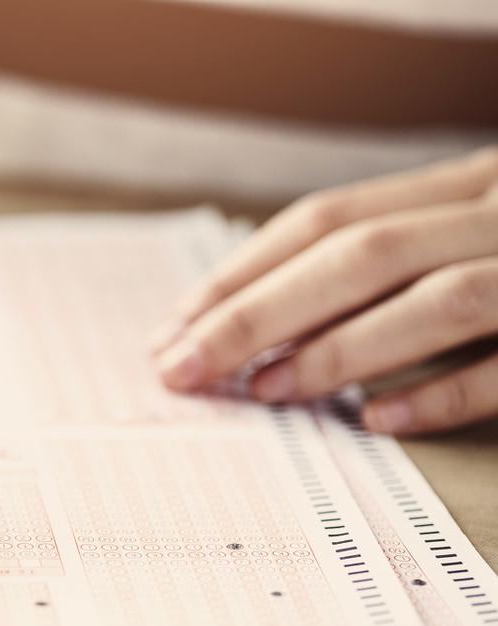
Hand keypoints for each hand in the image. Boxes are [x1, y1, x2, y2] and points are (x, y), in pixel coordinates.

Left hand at [153, 147, 497, 434]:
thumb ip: (384, 258)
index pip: (327, 221)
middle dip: (257, 313)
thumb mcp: (466, 228)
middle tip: (182, 367)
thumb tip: (257, 323)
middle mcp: (497, 217)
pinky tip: (375, 420)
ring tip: (261, 390)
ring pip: (435, 301)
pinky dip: (442, 395)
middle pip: (359, 256)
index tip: (177, 325)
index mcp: (462, 187)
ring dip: (336, 349)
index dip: (244, 272)